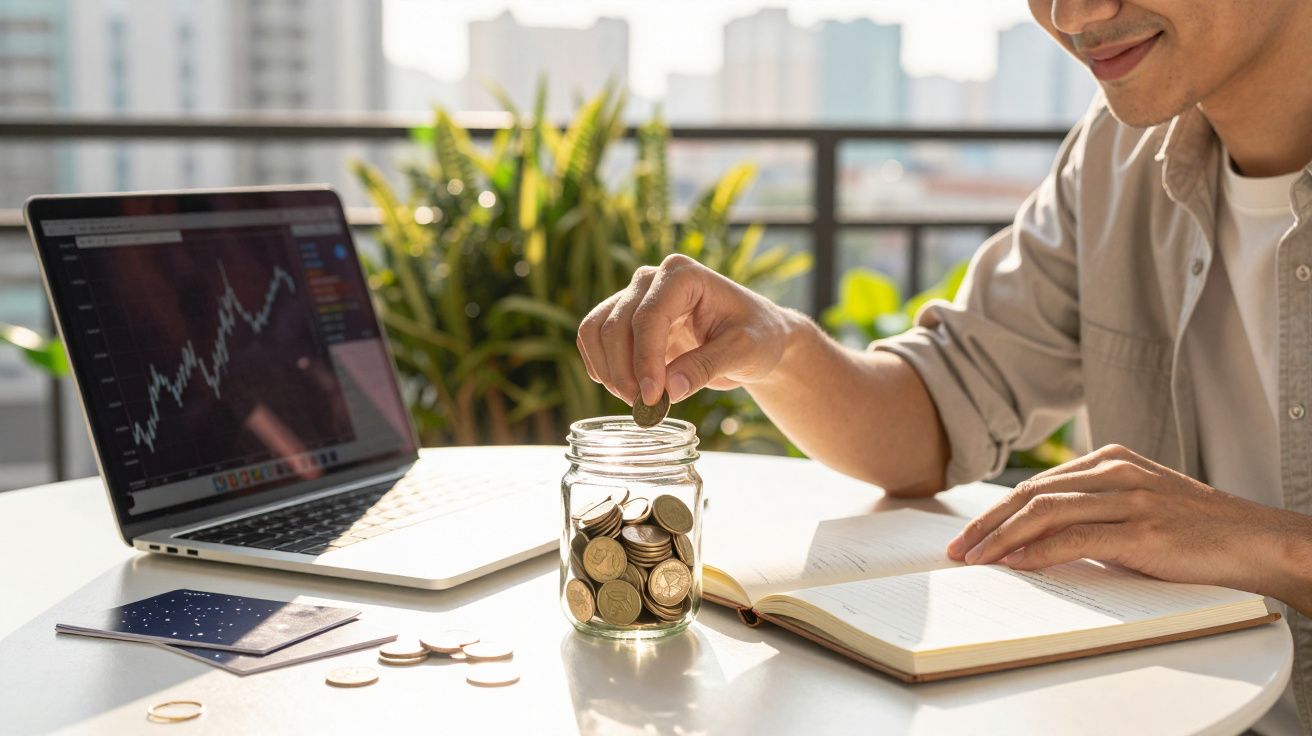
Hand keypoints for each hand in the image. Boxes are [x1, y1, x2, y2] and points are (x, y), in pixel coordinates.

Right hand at [577, 254, 796, 405]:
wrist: (757, 337)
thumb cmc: (758, 335)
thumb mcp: (744, 351)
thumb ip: (707, 367)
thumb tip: (669, 389)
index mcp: (684, 274)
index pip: (649, 317)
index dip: (645, 360)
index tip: (653, 398)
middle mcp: (652, 279)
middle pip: (616, 325)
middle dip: (625, 372)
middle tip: (645, 407)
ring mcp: (635, 297)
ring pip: (596, 330)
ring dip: (608, 370)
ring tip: (636, 402)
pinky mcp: (626, 320)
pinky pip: (594, 338)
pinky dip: (601, 366)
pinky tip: (623, 389)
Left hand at [944, 443, 1307, 597]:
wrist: (1255, 540)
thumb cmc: (1193, 531)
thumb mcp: (1135, 510)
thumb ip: (1090, 514)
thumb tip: (1034, 540)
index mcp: (1109, 461)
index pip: (1036, 485)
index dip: (994, 512)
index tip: (967, 536)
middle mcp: (1114, 472)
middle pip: (1030, 494)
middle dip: (986, 524)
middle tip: (957, 551)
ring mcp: (1129, 497)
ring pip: (1045, 512)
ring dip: (1002, 538)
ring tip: (977, 560)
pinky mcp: (1142, 528)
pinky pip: (1077, 536)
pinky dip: (1039, 551)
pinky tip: (1017, 564)